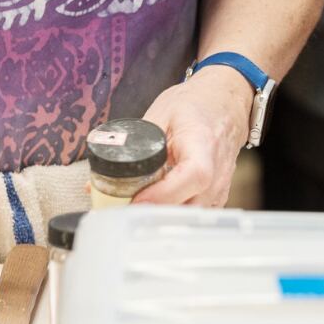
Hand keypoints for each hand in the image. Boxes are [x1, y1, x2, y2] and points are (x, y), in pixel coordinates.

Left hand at [133, 67, 250, 206]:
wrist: (225, 105)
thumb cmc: (194, 106)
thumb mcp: (160, 114)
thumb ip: (136, 143)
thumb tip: (98, 168)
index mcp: (203, 143)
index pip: (193, 176)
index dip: (163, 193)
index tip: (135, 200)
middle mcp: (218, 170)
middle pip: (191, 205)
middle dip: (156, 213)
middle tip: (124, 210)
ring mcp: (220, 187)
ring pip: (191, 216)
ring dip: (164, 218)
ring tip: (136, 210)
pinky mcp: (217, 197)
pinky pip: (195, 215)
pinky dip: (174, 216)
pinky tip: (156, 207)